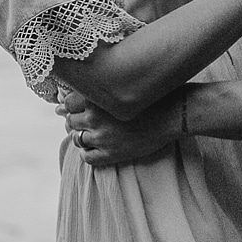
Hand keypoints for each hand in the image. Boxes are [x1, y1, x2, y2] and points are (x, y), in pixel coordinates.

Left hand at [56, 89, 178, 167]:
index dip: (68, 105)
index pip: (67, 103)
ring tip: (93, 132)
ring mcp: (102, 137)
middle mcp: (94, 117)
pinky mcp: (111, 154)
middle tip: (86, 120)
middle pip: (70, 120)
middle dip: (75, 120)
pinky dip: (88, 152)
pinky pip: (87, 157)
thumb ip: (97, 87)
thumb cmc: (148, 93)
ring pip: (77, 138)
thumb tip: (69, 93)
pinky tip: (97, 147)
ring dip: (81, 136)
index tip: (74, 106)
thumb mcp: (120, 84)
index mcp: (95, 97)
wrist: (173, 112)